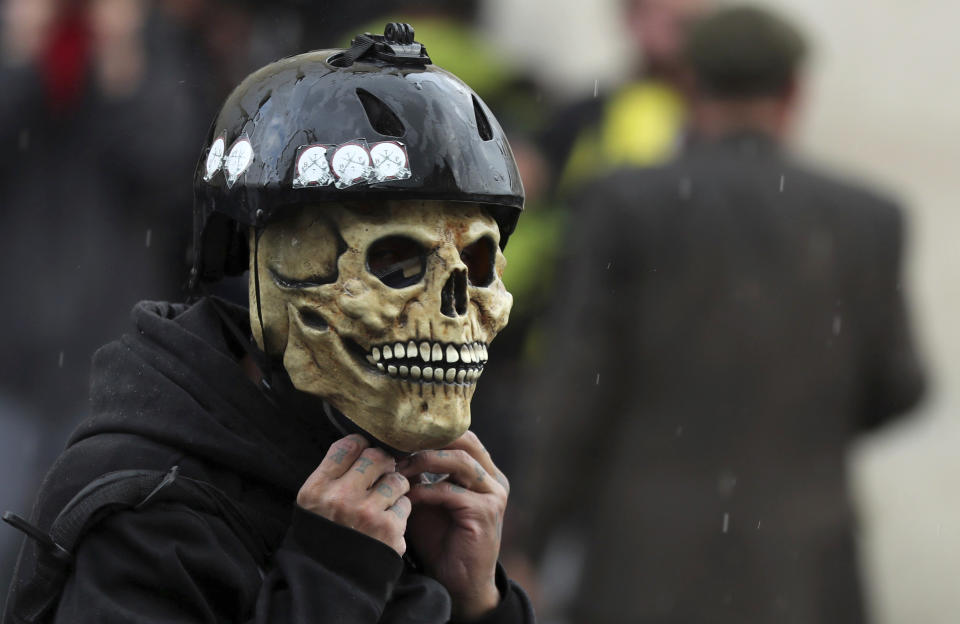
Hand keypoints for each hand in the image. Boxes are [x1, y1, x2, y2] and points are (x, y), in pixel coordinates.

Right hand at [297, 434, 410, 555]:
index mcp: (317, 489)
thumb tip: (361, 446)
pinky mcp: (389, 530)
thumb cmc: (323, 539)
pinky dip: (400, 511)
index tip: (365, 451)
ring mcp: (367, 513)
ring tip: (386, 499)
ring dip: (395, 486)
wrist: (331, 584)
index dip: (361, 444)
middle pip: (376, 456)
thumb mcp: (312, 505)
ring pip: (396, 479)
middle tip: (383, 472)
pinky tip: (389, 522)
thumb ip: (332, 476)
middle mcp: (341, 497)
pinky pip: (405, 504)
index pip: (347, 446)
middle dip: (383, 462)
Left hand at [399, 431, 509, 621]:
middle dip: (429, 441)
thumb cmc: (440, 541)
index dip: (431, 432)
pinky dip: (425, 491)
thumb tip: (392, 448)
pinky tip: (407, 497)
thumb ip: (419, 475)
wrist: (458, 583)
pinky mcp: (485, 513)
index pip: (461, 436)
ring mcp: (493, 495)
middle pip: (465, 440)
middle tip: (398, 445)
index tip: (399, 435)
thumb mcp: (428, 500)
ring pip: (460, 460)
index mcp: (483, 472)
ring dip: (424, 461)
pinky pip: (451, 491)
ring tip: (398, 470)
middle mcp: (493, 479)